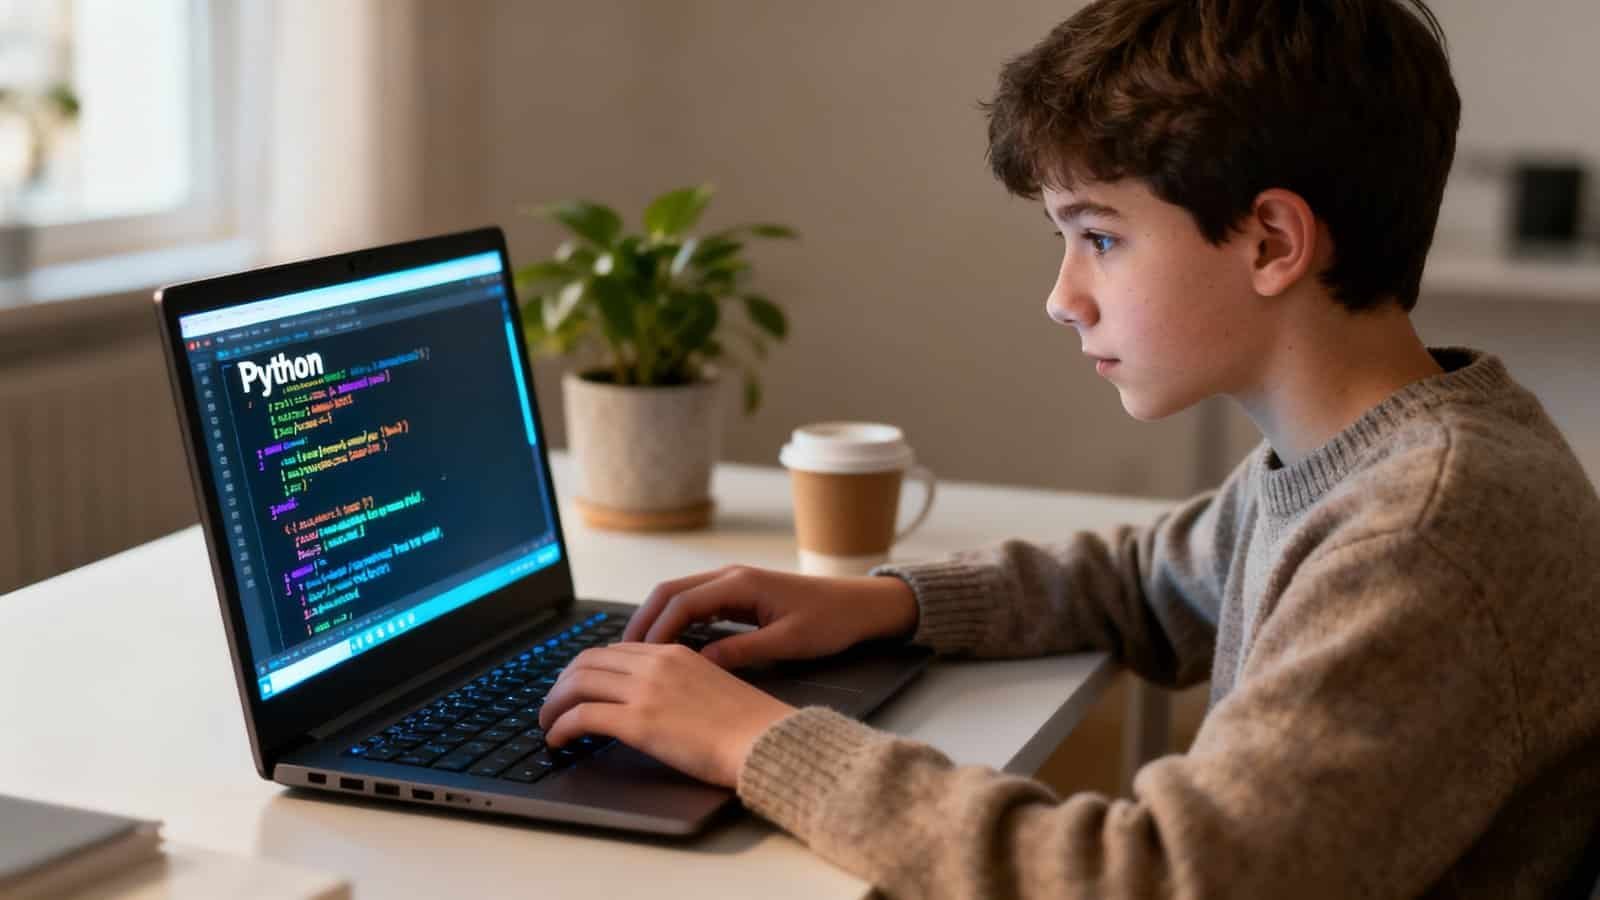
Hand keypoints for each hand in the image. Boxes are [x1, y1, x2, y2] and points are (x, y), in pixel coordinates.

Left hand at [536, 642, 795, 786]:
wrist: (766, 740)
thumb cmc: (750, 725)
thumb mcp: (713, 686)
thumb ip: (681, 682)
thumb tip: (656, 700)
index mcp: (675, 653)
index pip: (615, 650)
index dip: (588, 668)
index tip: (578, 687)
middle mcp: (656, 664)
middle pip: (587, 660)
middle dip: (562, 683)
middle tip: (553, 705)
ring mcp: (645, 691)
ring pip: (576, 684)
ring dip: (553, 704)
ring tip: (547, 724)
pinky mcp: (638, 721)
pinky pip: (581, 716)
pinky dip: (561, 727)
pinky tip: (558, 740)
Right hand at [621, 565, 918, 669]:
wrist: (861, 606)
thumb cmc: (832, 622)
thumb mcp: (789, 642)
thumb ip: (743, 651)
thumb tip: (701, 663)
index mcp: (740, 583)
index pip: (681, 602)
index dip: (655, 630)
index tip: (637, 659)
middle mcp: (731, 577)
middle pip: (669, 592)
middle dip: (642, 620)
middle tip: (619, 655)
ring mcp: (733, 583)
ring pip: (679, 595)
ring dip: (655, 619)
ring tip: (635, 652)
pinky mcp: (739, 594)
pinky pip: (696, 603)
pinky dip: (674, 620)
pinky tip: (667, 646)